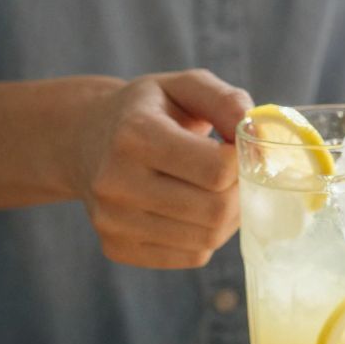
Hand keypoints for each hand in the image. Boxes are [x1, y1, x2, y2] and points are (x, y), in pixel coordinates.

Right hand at [68, 70, 249, 268]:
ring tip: (218, 190)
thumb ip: (227, 102)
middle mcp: (116, 182)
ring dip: (229, 217)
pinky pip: (191, 256)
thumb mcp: (186, 86)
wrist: (85, 140)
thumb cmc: (149, 110)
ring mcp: (112, 221)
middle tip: (236, 174)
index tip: (238, 148)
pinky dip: (207, 236)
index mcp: (134, 134)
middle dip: (241, 192)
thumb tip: (259, 135)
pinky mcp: (117, 248)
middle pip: (215, 210)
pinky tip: (196, 210)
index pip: (217, 168)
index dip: (243, 160)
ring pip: (207, 238)